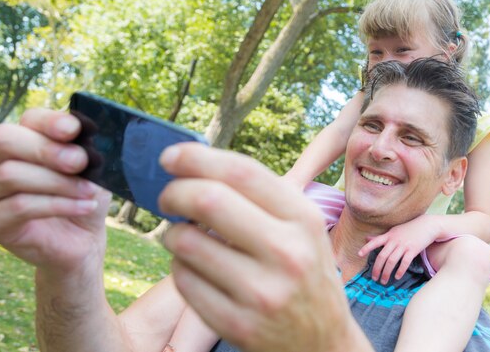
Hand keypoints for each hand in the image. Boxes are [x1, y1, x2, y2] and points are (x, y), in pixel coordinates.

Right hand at [0, 108, 111, 273]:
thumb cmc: (86, 200)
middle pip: (5, 139)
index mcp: (26, 141)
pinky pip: (19, 206)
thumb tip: (87, 138)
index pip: (29, 118)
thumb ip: (89, 152)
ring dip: (57, 182)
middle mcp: (0, 161)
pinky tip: (84, 207)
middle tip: (80, 162)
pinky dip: (57, 205)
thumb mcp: (95, 172)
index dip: (50, 121)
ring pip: (11, 174)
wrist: (84, 243)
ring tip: (88, 192)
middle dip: (47, 149)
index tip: (74, 129)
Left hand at [159, 144, 371, 351]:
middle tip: (167, 197)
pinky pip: (183, 280)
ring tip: (184, 237)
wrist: (323, 342)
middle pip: (208, 200)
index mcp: (303, 218)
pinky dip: (179, 266)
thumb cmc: (304, 273)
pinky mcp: (238, 325)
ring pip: (186, 242)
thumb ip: (260, 197)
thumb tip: (196, 165)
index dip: (197, 157)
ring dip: (173, 233)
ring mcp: (262, 293)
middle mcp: (287, 253)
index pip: (242, 172)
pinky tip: (195, 268)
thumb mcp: (302, 228)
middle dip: (174, 192)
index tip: (170, 156)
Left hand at [358, 214, 439, 283]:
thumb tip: (367, 238)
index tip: (359, 254)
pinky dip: (400, 270)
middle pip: (382, 256)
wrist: (427, 225)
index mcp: (389, 235)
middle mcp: (394, 240)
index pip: (375, 241)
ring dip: (386, 272)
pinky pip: (405, 262)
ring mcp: (404, 245)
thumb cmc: (409, 229)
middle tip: (374, 278)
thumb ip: (381, 237)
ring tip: (384, 281)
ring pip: (392, 261)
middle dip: (377, 268)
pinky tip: (397, 277)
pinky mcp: (413, 250)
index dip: (366, 248)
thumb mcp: (394, 231)